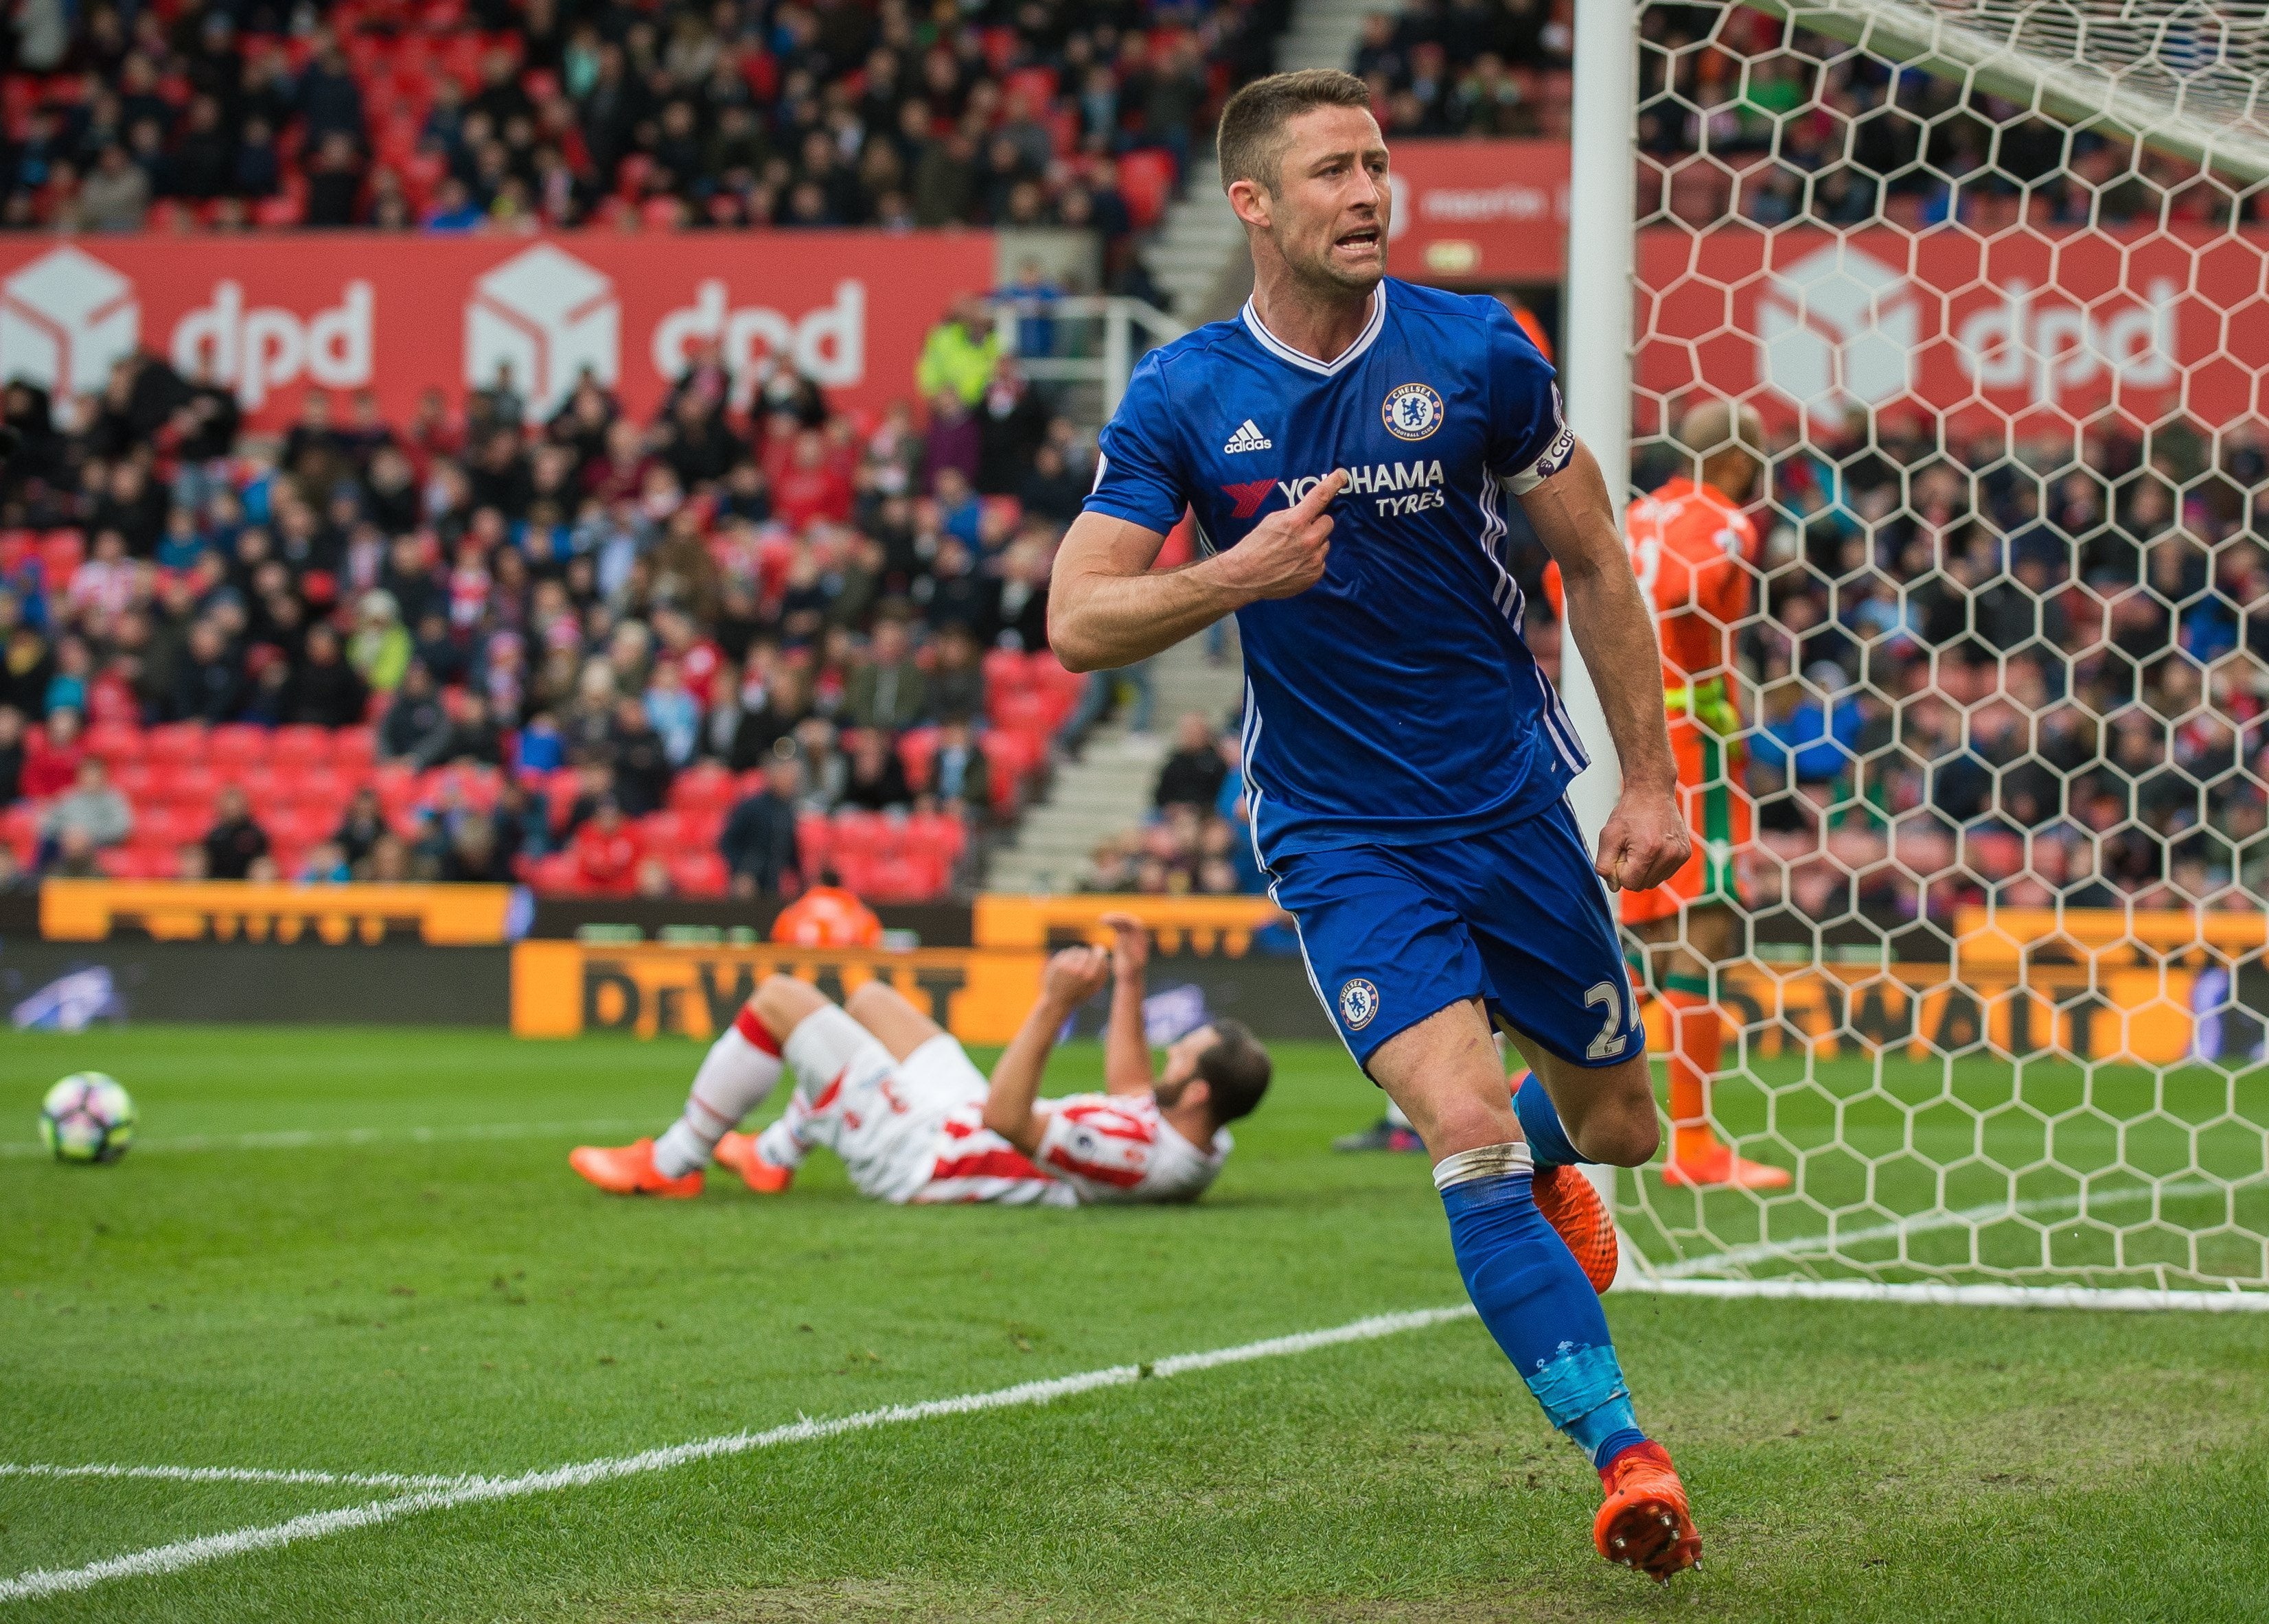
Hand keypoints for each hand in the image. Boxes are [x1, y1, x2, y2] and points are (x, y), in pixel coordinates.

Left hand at [1042, 945, 1111, 1007]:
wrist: (1056, 1001)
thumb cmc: (1078, 996)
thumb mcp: (1094, 989)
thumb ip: (1102, 975)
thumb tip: (1106, 959)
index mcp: (1090, 976)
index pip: (1099, 955)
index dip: (1100, 951)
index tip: (1099, 950)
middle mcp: (1079, 969)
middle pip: (1087, 952)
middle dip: (1088, 955)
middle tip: (1086, 961)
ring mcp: (1066, 965)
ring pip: (1077, 950)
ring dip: (1078, 955)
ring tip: (1075, 966)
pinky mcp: (1057, 962)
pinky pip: (1067, 952)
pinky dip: (1068, 957)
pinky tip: (1067, 966)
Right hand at [1098, 909, 1147, 979]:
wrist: (1129, 977)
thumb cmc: (1131, 971)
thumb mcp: (1129, 962)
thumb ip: (1127, 949)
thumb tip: (1123, 935)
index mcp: (1143, 939)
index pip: (1136, 924)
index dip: (1125, 920)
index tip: (1114, 921)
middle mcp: (1138, 935)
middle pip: (1128, 921)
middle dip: (1117, 918)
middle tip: (1105, 918)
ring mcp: (1130, 935)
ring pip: (1122, 922)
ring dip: (1112, 919)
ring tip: (1101, 919)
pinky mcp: (1123, 937)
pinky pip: (1117, 926)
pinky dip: (1110, 923)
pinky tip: (1101, 922)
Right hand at [1214, 469, 1343, 601]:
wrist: (1245, 577)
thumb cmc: (1255, 546)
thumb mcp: (1272, 521)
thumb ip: (1294, 514)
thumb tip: (1311, 511)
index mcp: (1295, 521)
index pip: (1320, 496)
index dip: (1333, 483)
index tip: (1342, 475)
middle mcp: (1309, 539)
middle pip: (1328, 522)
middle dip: (1316, 524)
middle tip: (1300, 531)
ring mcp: (1314, 559)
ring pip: (1325, 543)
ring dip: (1314, 543)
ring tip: (1293, 551)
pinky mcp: (1315, 573)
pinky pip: (1321, 560)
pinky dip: (1311, 560)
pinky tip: (1294, 564)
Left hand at [1594, 785, 1689, 892]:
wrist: (1652, 792)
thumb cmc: (1630, 813)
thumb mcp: (1608, 836)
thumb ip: (1605, 865)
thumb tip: (1614, 887)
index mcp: (1649, 851)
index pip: (1629, 883)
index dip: (1620, 871)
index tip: (1621, 852)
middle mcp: (1669, 854)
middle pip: (1642, 885)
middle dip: (1632, 871)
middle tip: (1630, 848)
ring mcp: (1680, 855)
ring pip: (1654, 882)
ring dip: (1644, 870)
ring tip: (1641, 846)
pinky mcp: (1685, 854)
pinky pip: (1665, 874)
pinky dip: (1655, 866)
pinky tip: (1652, 847)